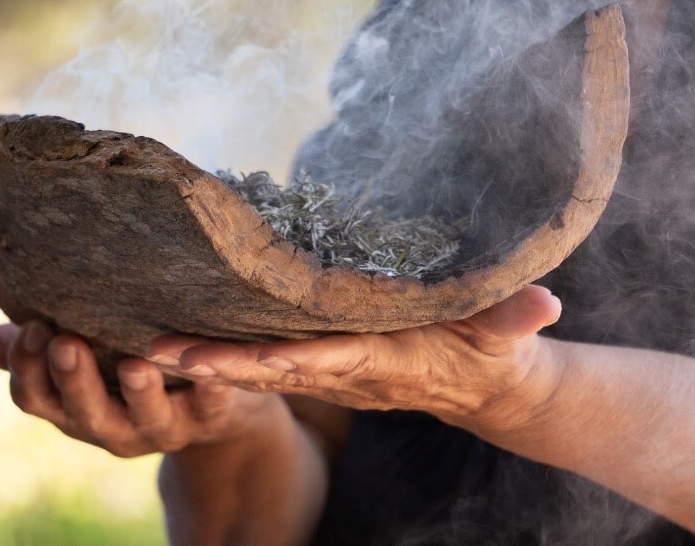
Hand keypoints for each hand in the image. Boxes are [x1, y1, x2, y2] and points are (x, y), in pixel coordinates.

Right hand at [0, 322, 281, 457]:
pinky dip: (210, 391)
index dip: (28, 368)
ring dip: (139, 393)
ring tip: (135, 365)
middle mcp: (112, 426)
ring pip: (145, 417)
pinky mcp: (208, 417)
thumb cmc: (137, 371)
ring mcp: (161, 427)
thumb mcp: (91, 363)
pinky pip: (210, 407)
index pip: (36, 398)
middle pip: (83, 412)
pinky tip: (211, 374)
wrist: (215, 410)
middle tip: (66, 342)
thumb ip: (43, 353)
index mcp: (75, 409)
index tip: (31, 327)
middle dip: (73, 379)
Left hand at [148, 285, 562, 435]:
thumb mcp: (505, 336)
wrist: (482, 388)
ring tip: (146, 344)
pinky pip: (268, 361)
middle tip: (149, 350)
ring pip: (258, 367)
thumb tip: (548, 306)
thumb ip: (515, 319)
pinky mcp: (327, 364)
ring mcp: (331, 371)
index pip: (319, 361)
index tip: (223, 357)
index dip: (272, 361)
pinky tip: (184, 336)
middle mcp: (344, 370)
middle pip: (268, 368)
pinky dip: (225, 353)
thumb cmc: (491, 355)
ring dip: (205, 359)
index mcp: (380, 360)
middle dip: (211, 364)